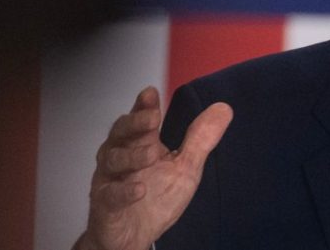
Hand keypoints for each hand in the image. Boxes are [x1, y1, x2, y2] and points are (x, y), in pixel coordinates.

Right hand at [73, 86, 232, 249]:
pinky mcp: (105, 206)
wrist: (134, 237)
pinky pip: (110, 195)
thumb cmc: (155, 199)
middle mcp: (121, 157)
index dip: (144, 105)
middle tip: (152, 117)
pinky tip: (139, 190)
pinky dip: (124, 191)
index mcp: (141, 144)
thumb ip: (200, 139)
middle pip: (121, 132)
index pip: (140, 119)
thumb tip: (224, 109)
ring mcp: (110, 180)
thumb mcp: (185, 167)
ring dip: (132, 156)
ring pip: (112, 160)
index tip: (151, 93)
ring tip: (151, 154)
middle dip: (135, 123)